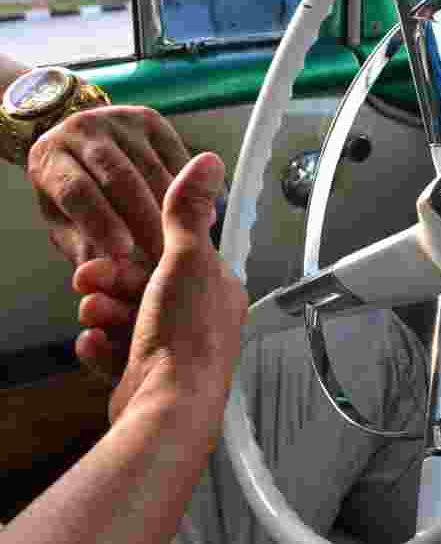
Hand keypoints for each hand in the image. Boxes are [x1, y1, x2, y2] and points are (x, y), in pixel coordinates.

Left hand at [27, 105, 190, 265]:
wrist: (78, 142)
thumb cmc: (74, 193)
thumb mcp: (65, 222)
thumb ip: (84, 247)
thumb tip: (106, 275)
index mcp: (51, 159)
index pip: (77, 191)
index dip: (100, 221)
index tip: (123, 252)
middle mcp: (82, 131)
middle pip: (118, 176)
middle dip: (145, 219)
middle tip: (164, 255)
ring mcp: (118, 120)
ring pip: (150, 167)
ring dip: (174, 207)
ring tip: (187, 241)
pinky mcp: (149, 119)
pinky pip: (176, 155)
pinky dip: (191, 188)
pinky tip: (201, 217)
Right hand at [72, 153, 247, 422]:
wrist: (167, 408)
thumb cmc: (185, 337)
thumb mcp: (187, 258)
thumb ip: (189, 211)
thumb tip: (207, 164)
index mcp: (218, 291)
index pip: (177, 256)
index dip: (141, 248)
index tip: (115, 246)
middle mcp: (201, 321)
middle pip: (145, 287)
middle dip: (112, 282)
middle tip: (90, 280)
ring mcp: (174, 352)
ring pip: (125, 318)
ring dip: (104, 312)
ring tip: (93, 314)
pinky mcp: (146, 379)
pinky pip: (115, 353)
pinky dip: (101, 347)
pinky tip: (94, 343)